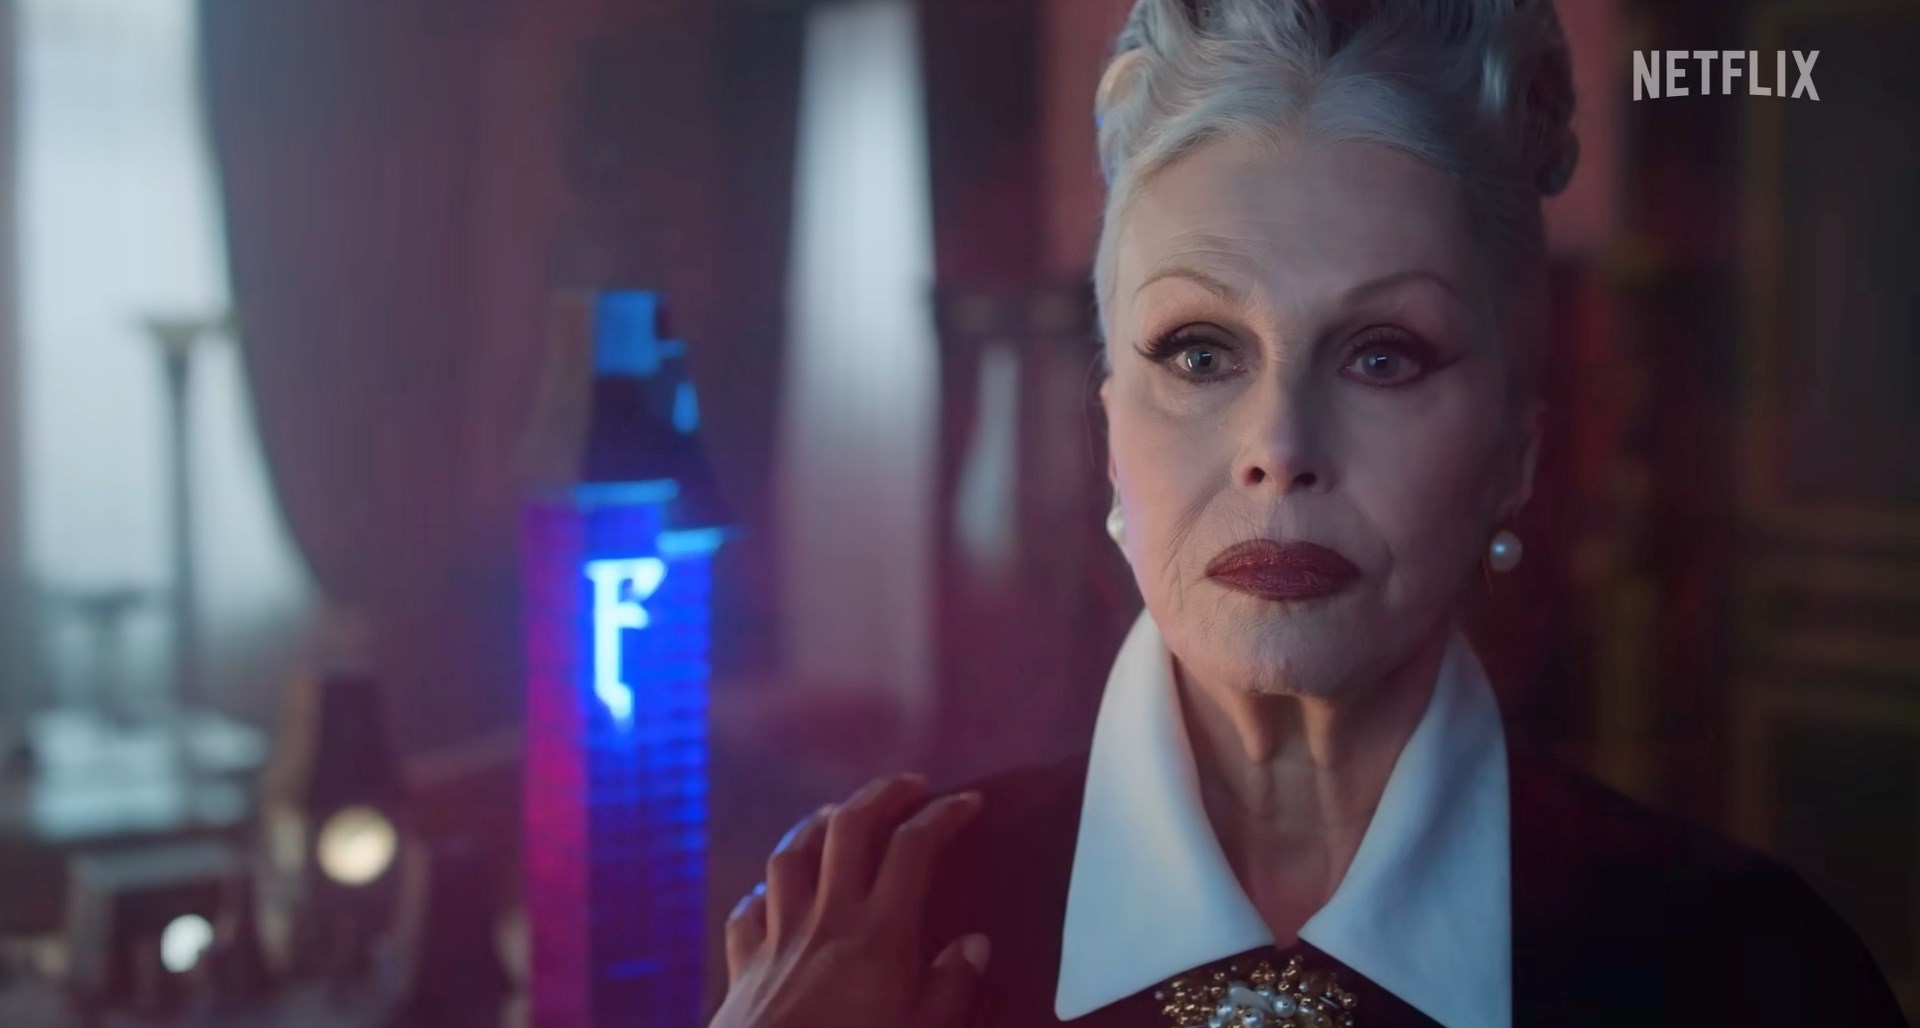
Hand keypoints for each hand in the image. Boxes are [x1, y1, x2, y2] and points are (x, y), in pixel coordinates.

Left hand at [712, 773, 989, 1027]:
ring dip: (817, 824)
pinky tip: (772, 893)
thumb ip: (952, 987)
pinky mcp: (744, 966)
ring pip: (791, 854)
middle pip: (850, 829)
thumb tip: (974, 945)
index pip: (915, 848)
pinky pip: (747, 910)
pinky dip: (762, 892)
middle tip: (910, 785)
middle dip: (882, 795)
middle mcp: (827, 919)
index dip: (944, 815)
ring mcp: (778, 937)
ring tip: (840, 815)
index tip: (968, 802)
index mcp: (880, 933)